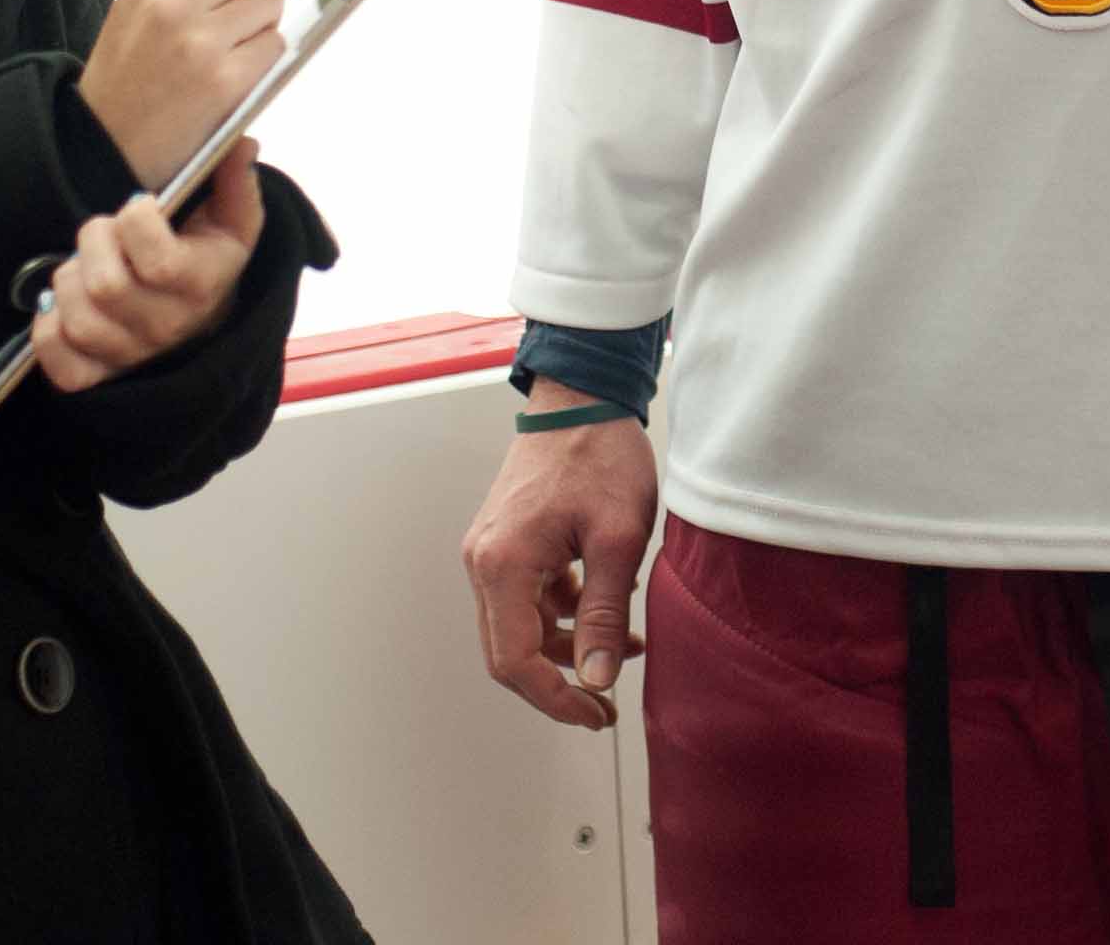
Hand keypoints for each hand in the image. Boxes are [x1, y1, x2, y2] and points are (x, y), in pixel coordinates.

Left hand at [30, 138, 266, 391]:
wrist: (201, 323)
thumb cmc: (208, 259)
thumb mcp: (232, 221)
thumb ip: (236, 181)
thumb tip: (241, 144)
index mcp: (201, 287)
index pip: (156, 261)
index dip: (136, 220)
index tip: (140, 206)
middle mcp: (166, 328)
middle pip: (106, 287)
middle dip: (95, 243)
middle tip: (106, 233)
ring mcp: (128, 356)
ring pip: (77, 318)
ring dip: (69, 279)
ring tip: (87, 265)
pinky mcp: (94, 375)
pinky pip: (54, 355)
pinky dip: (47, 325)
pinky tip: (63, 304)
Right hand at [77, 0, 288, 186]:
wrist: (105, 143)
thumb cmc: (127, 69)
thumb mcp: (136, 3)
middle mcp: (174, 1)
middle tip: (245, 1)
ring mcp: (202, 42)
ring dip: (264, 16)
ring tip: (232, 38)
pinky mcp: (227, 81)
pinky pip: (275, 44)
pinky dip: (263, 54)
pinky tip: (234, 68)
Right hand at [460, 384, 660, 733]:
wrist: (583, 396)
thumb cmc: (599, 454)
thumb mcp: (619, 539)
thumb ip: (606, 614)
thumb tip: (599, 678)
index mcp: (504, 564)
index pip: (514, 660)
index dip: (554, 699)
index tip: (595, 714)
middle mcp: (485, 560)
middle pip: (510, 650)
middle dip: (560, 682)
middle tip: (606, 704)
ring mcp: (491, 550)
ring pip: (519, 626)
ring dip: (567, 646)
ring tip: (625, 646)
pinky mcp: (507, 540)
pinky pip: (527, 597)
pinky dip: (564, 614)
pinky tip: (609, 609)